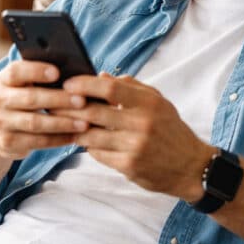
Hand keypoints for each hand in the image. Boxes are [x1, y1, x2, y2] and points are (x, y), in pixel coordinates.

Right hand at [0, 60, 90, 159]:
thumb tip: (75, 74)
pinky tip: (74, 136)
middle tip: (82, 100)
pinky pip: (37, 141)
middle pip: (30, 98)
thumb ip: (43, 78)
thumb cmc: (23, 100)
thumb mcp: (26, 86)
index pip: (16, 71)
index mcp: (4, 80)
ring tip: (83, 123)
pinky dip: (58, 139)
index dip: (36, 71)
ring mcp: (1, 122)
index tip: (57, 72)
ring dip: (62, 123)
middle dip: (58, 99)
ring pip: (34, 122)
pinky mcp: (7, 142)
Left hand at [55, 73, 214, 201]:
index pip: (110, 88)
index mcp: (149, 103)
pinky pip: (98, 154)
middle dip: (69, 108)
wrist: (191, 167)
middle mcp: (142, 124)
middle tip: (53, 104)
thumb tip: (101, 76)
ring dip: (74, 129)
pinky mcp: (129, 166)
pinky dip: (88, 147)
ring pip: (91, 136)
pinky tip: (84, 141)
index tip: (68, 84)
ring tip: (63, 123)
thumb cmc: (171, 130)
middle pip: (94, 112)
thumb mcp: (158, 102)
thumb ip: (131, 87)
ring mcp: (135, 147)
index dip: (85, 84)